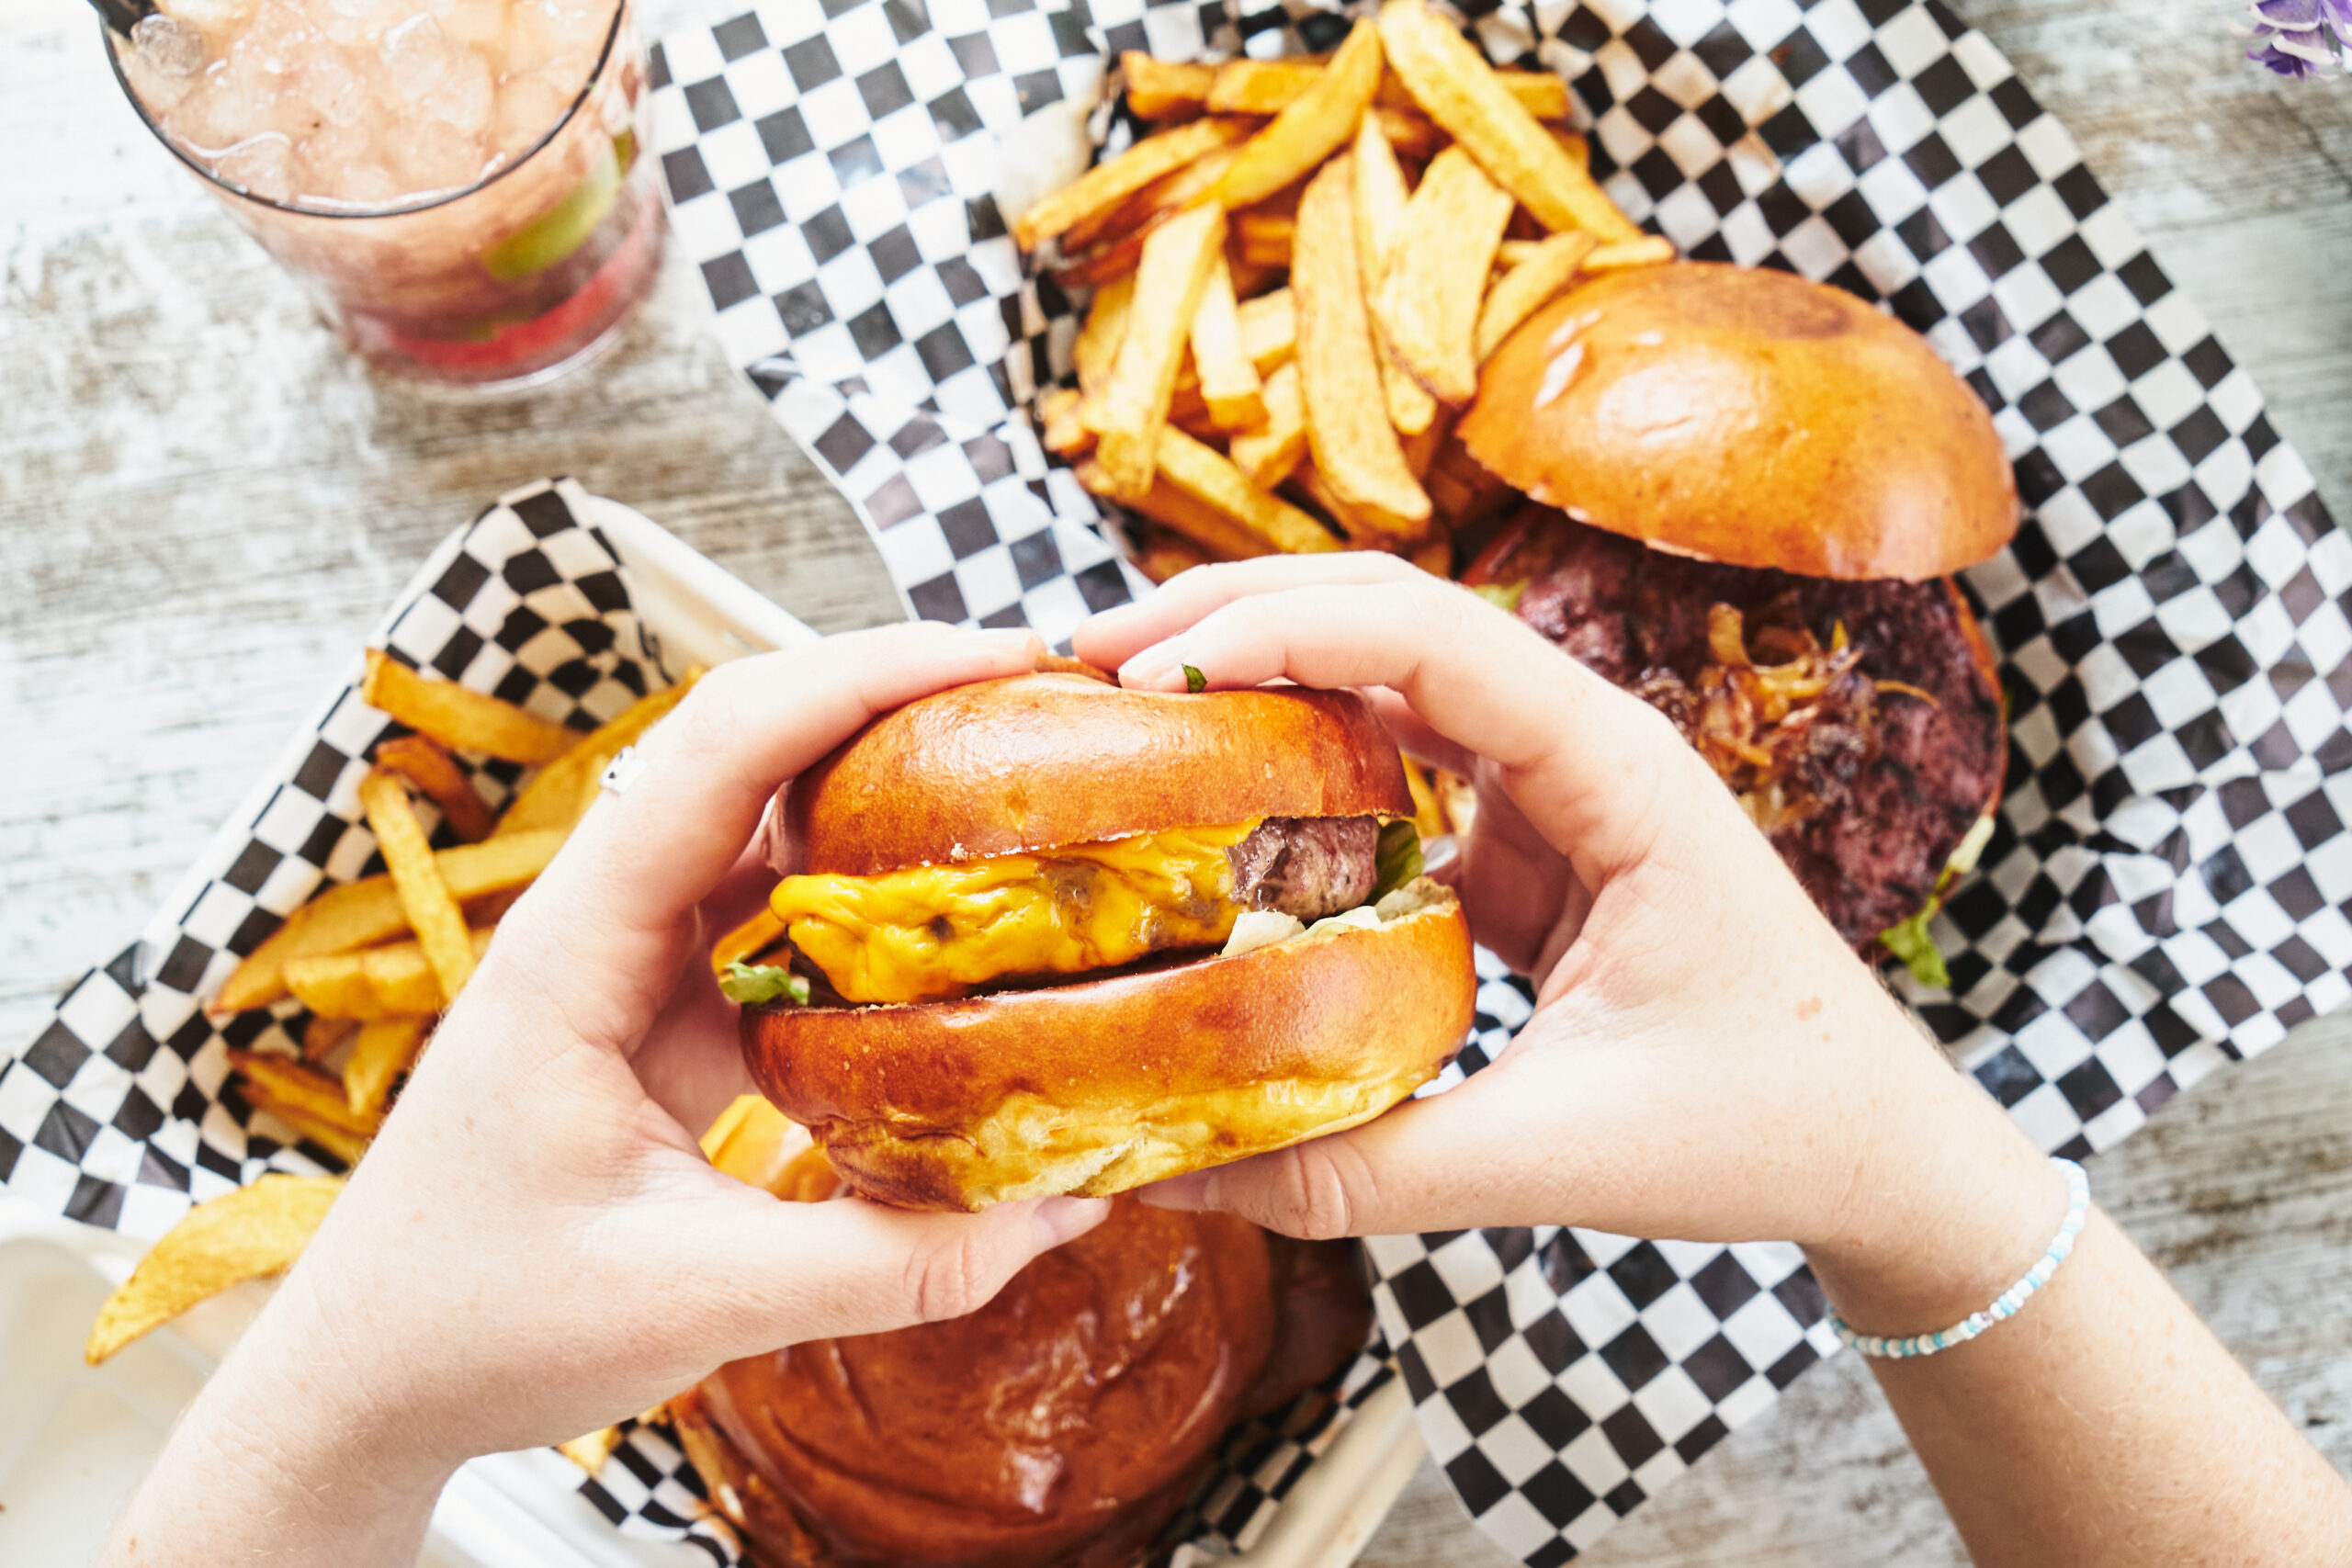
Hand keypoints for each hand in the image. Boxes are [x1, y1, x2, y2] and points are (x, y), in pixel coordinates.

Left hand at [103, 624, 1109, 1565]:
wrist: (365, 1382)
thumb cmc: (478, 1327)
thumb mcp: (697, 1302)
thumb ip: (890, 1263)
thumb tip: (1066, 1205)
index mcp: (573, 948)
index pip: (719, 749)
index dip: (860, 678)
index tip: (995, 659)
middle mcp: (597, 927)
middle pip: (749, 752)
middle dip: (892, 702)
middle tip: (1038, 704)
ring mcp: (624, 967)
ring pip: (764, 833)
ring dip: (881, 798)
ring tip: (1018, 786)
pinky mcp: (655, 1019)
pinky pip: (773, 929)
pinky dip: (864, 909)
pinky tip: (952, 931)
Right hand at [1073, 555, 2056, 1327]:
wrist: (1877, 1148)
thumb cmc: (1770, 1126)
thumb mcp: (1561, 1156)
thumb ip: (1370, 1172)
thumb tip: (1179, 1180)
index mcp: (1624, 773)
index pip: (1437, 639)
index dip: (1285, 627)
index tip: (1155, 669)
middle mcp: (1582, 749)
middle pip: (1393, 618)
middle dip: (1239, 613)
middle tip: (1093, 662)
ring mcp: (1549, 791)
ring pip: (1382, 682)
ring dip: (1257, 675)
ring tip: (1119, 711)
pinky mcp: (1519, 847)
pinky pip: (1388, 779)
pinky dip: (1291, 772)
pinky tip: (1202, 807)